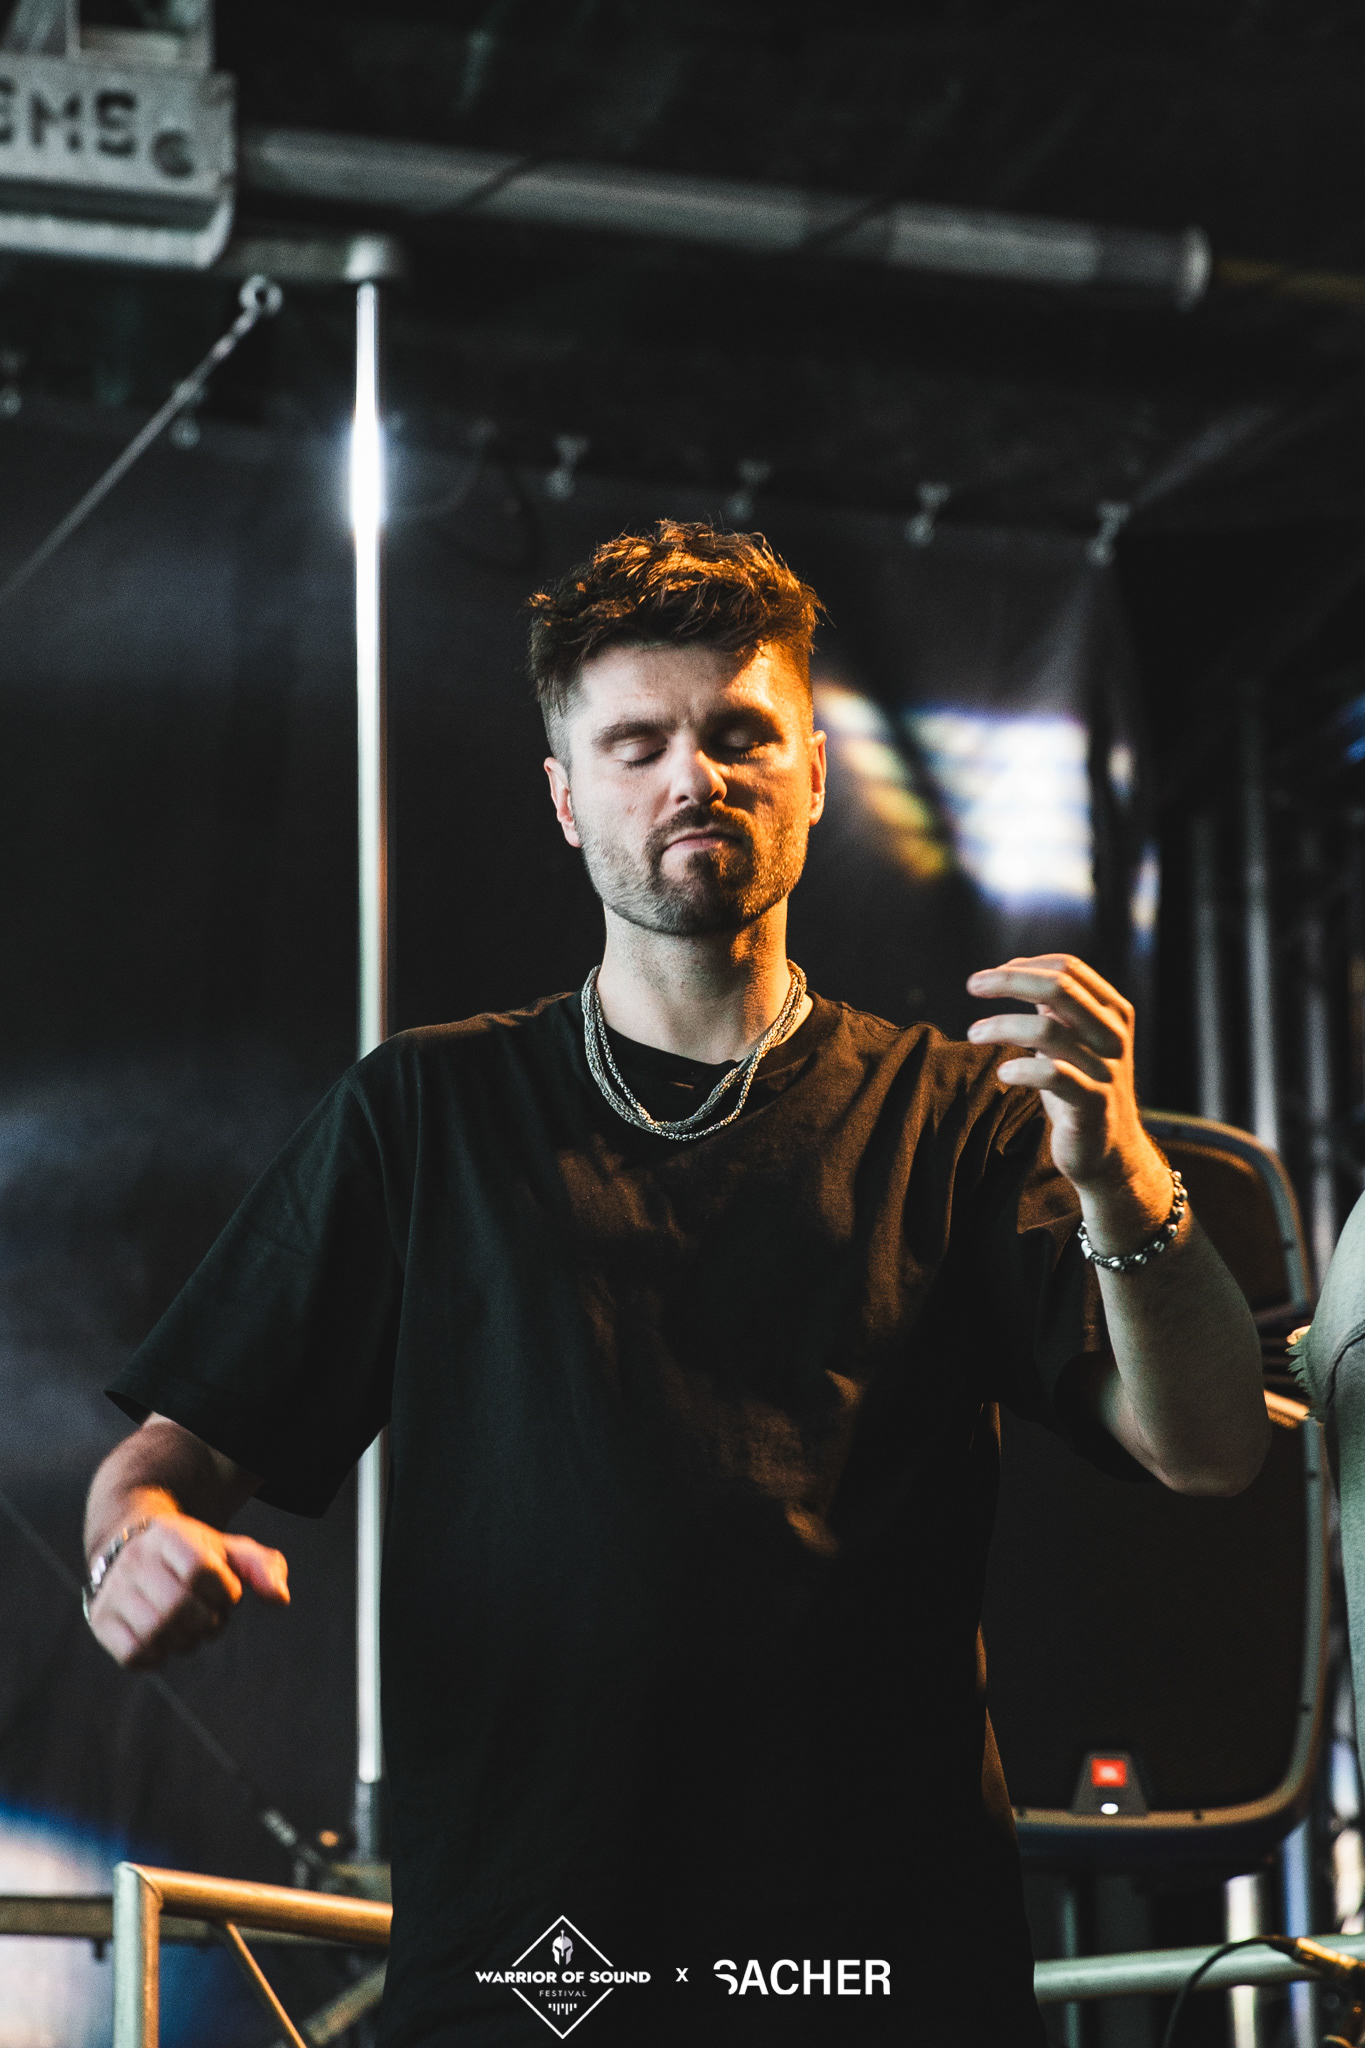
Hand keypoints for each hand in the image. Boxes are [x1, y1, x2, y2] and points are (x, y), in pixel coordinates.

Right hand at [86, 1511, 288, 1670]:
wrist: (131, 1548)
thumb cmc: (192, 1555)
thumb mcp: (227, 1550)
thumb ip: (261, 1568)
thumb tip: (280, 1599)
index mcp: (169, 1535)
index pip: (201, 1570)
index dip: (224, 1591)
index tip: (226, 1591)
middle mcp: (135, 1559)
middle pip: (178, 1606)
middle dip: (207, 1622)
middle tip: (210, 1617)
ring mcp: (114, 1590)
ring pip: (154, 1633)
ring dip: (185, 1641)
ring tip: (189, 1630)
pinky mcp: (101, 1620)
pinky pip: (132, 1654)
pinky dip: (158, 1657)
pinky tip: (166, 1642)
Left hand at [965, 953, 1163, 1198]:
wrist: (1110, 1149)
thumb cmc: (1080, 1087)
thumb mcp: (1071, 1040)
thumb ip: (1054, 1008)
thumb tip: (1014, 970)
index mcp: (1111, 1011)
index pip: (1068, 968)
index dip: (1025, 965)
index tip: (991, 976)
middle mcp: (1113, 1035)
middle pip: (1059, 988)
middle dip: (1009, 981)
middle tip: (972, 984)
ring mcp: (1105, 1069)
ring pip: (1049, 1031)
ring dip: (1002, 1026)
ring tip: (973, 1034)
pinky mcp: (1092, 1103)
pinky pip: (1053, 1076)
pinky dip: (1022, 1069)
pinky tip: (1003, 1072)